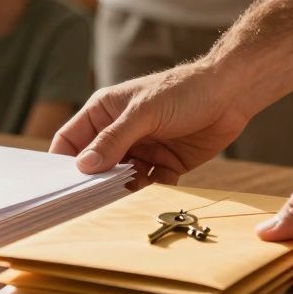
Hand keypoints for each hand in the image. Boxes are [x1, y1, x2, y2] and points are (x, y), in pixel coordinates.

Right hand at [50, 63, 248, 183]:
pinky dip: (149, 192)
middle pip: (95, 165)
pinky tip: (153, 193)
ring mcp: (141, 149)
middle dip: (94, 182)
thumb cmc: (183, 91)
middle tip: (92, 202)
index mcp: (104, 113)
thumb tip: (83, 167)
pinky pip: (149, 186)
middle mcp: (119, 133)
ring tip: (124, 199)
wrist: (231, 93)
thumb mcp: (144, 113)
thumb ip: (113, 140)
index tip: (60, 187)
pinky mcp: (164, 164)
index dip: (62, 164)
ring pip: (121, 179)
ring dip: (123, 190)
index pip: (70, 141)